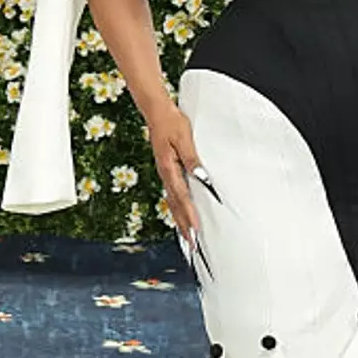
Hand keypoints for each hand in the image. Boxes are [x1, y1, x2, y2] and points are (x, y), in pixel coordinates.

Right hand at [146, 100, 201, 238]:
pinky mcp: (167, 171)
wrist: (157, 112)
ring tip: (188, 238)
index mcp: (168, 168)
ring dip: (180, 221)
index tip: (195, 230)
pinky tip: (181, 216)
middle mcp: (165, 174)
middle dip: (184, 226)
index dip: (189, 214)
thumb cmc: (171, 122)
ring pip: (172, 203)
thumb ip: (191, 158)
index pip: (181, 196)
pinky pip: (172, 195)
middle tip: (192, 244)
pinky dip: (177, 209)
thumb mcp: (184, 137)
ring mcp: (165, 174)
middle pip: (175, 205)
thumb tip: (200, 176)